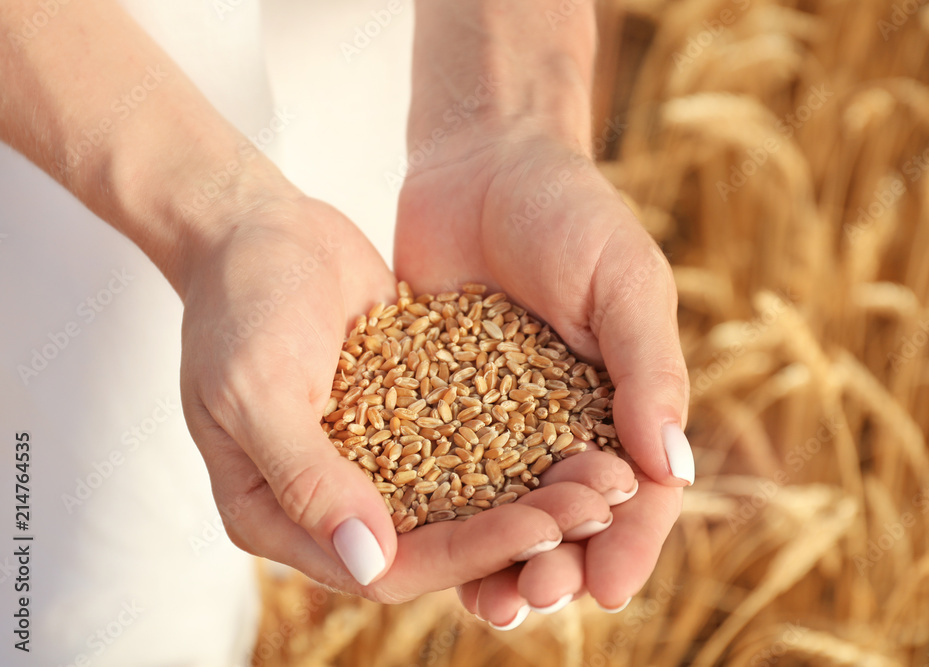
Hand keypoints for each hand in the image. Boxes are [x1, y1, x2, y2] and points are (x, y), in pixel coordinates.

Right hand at [177, 193, 620, 601]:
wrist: (255, 228)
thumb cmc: (237, 302)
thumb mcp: (256, 389)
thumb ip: (305, 477)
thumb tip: (371, 562)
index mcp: (279, 517)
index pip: (389, 567)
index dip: (468, 554)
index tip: (543, 527)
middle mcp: (333, 502)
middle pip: (438, 544)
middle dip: (520, 530)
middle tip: (597, 507)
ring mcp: (373, 461)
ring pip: (463, 500)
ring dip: (532, 494)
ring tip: (603, 476)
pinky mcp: (407, 416)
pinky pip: (468, 445)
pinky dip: (520, 444)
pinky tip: (579, 431)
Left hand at [395, 128, 692, 622]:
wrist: (481, 162)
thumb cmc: (571, 214)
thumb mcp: (624, 281)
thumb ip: (649, 369)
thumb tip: (672, 470)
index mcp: (621, 403)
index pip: (636, 491)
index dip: (629, 544)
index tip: (608, 588)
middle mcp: (561, 424)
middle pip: (566, 517)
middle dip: (559, 562)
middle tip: (540, 594)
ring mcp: (496, 421)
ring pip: (503, 511)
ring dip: (499, 561)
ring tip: (489, 600)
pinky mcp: (435, 405)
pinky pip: (437, 470)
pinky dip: (437, 514)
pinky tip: (421, 547)